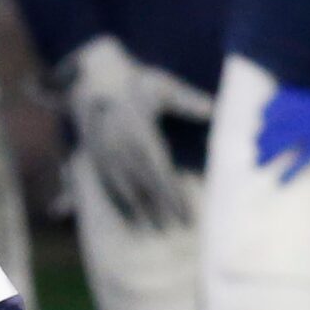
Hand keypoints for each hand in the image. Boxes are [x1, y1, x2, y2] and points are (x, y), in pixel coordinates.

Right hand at [63, 36, 212, 230]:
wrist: (93, 80)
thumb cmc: (135, 83)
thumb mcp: (162, 86)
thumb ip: (188, 101)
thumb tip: (216, 110)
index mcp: (140, 134)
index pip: (160, 172)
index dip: (172, 196)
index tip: (185, 214)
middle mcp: (121, 149)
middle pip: (144, 186)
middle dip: (160, 209)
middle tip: (175, 228)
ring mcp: (106, 156)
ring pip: (124, 190)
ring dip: (139, 211)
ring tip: (154, 229)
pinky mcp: (95, 159)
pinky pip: (107, 186)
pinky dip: (119, 203)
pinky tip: (130, 216)